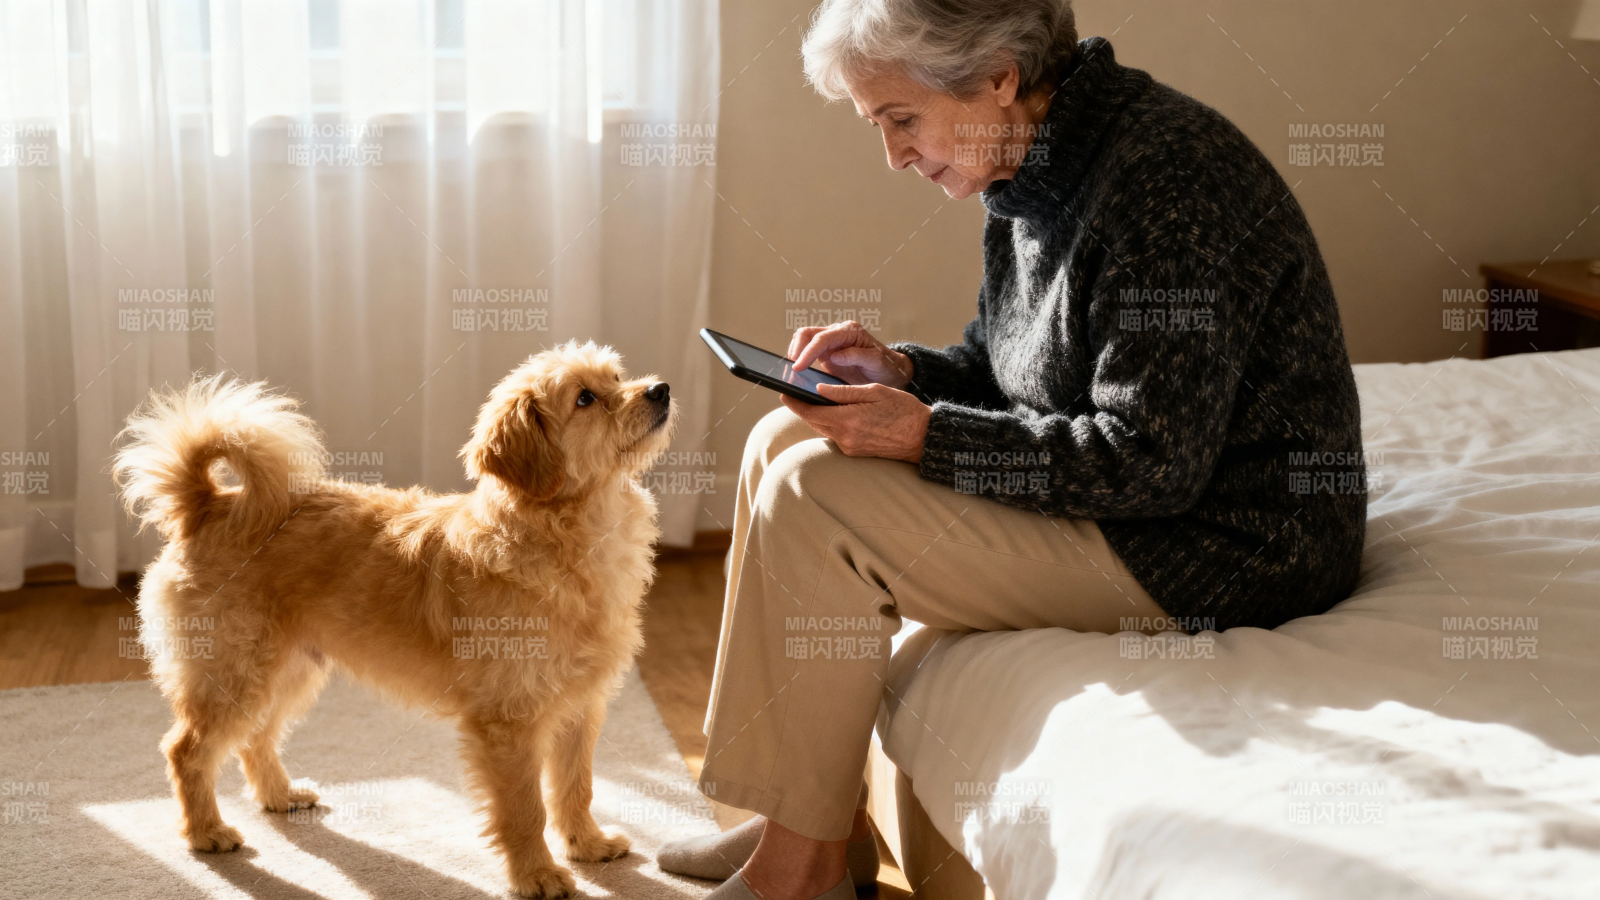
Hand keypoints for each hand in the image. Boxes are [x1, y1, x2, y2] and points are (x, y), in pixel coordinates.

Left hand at [781, 382, 929, 463]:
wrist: (923, 438)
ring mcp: (850, 448)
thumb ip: (844, 392)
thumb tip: (818, 389)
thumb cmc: (903, 410)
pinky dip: (831, 423)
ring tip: (812, 400)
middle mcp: (845, 438)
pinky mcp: (855, 452)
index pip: (811, 412)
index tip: (784, 393)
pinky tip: (833, 413)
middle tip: (794, 394)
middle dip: (803, 408)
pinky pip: (836, 436)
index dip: (795, 402)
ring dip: (817, 416)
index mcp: (848, 420)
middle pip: (814, 422)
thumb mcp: (874, 392)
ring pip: (824, 429)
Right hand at [788, 322, 913, 388]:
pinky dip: (799, 358)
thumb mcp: (876, 362)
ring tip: (792, 370)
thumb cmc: (885, 366)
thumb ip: (857, 355)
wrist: (889, 372)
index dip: (808, 352)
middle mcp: (837, 333)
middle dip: (797, 349)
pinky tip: (798, 371)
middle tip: (793, 369)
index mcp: (849, 331)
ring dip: (796, 352)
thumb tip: (835, 356)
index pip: (822, 338)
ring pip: (804, 339)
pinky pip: (807, 350)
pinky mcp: (826, 353)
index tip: (798, 366)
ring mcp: (830, 342)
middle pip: (808, 333)